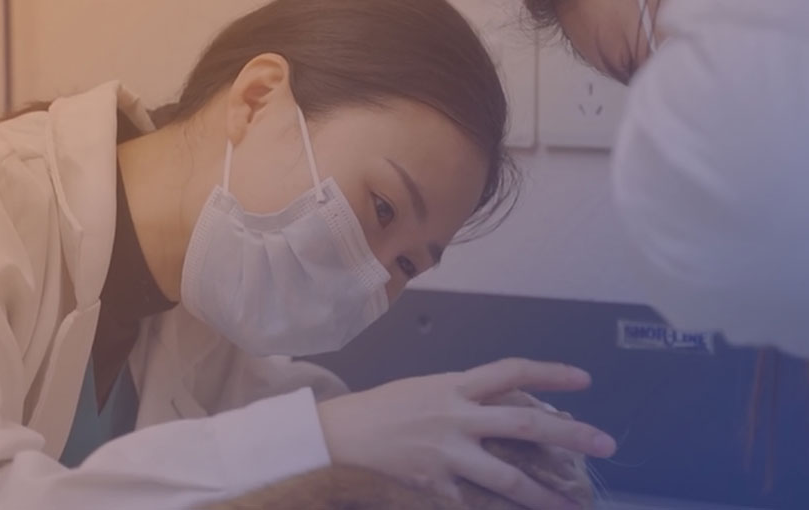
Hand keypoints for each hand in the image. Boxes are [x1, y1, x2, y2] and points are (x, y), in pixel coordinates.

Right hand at [316, 358, 614, 509]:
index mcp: (454, 386)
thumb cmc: (383, 408)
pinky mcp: (436, 486)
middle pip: (526, 425)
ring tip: (571, 505)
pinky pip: (474, 503)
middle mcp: (456, 418)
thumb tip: (504, 406)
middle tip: (605, 443)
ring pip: (509, 478)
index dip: (551, 373)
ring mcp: (448, 455)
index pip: (512, 372)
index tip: (584, 380)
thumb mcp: (427, 388)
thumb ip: (465, 396)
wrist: (341, 435)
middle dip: (572, 434)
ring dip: (545, 495)